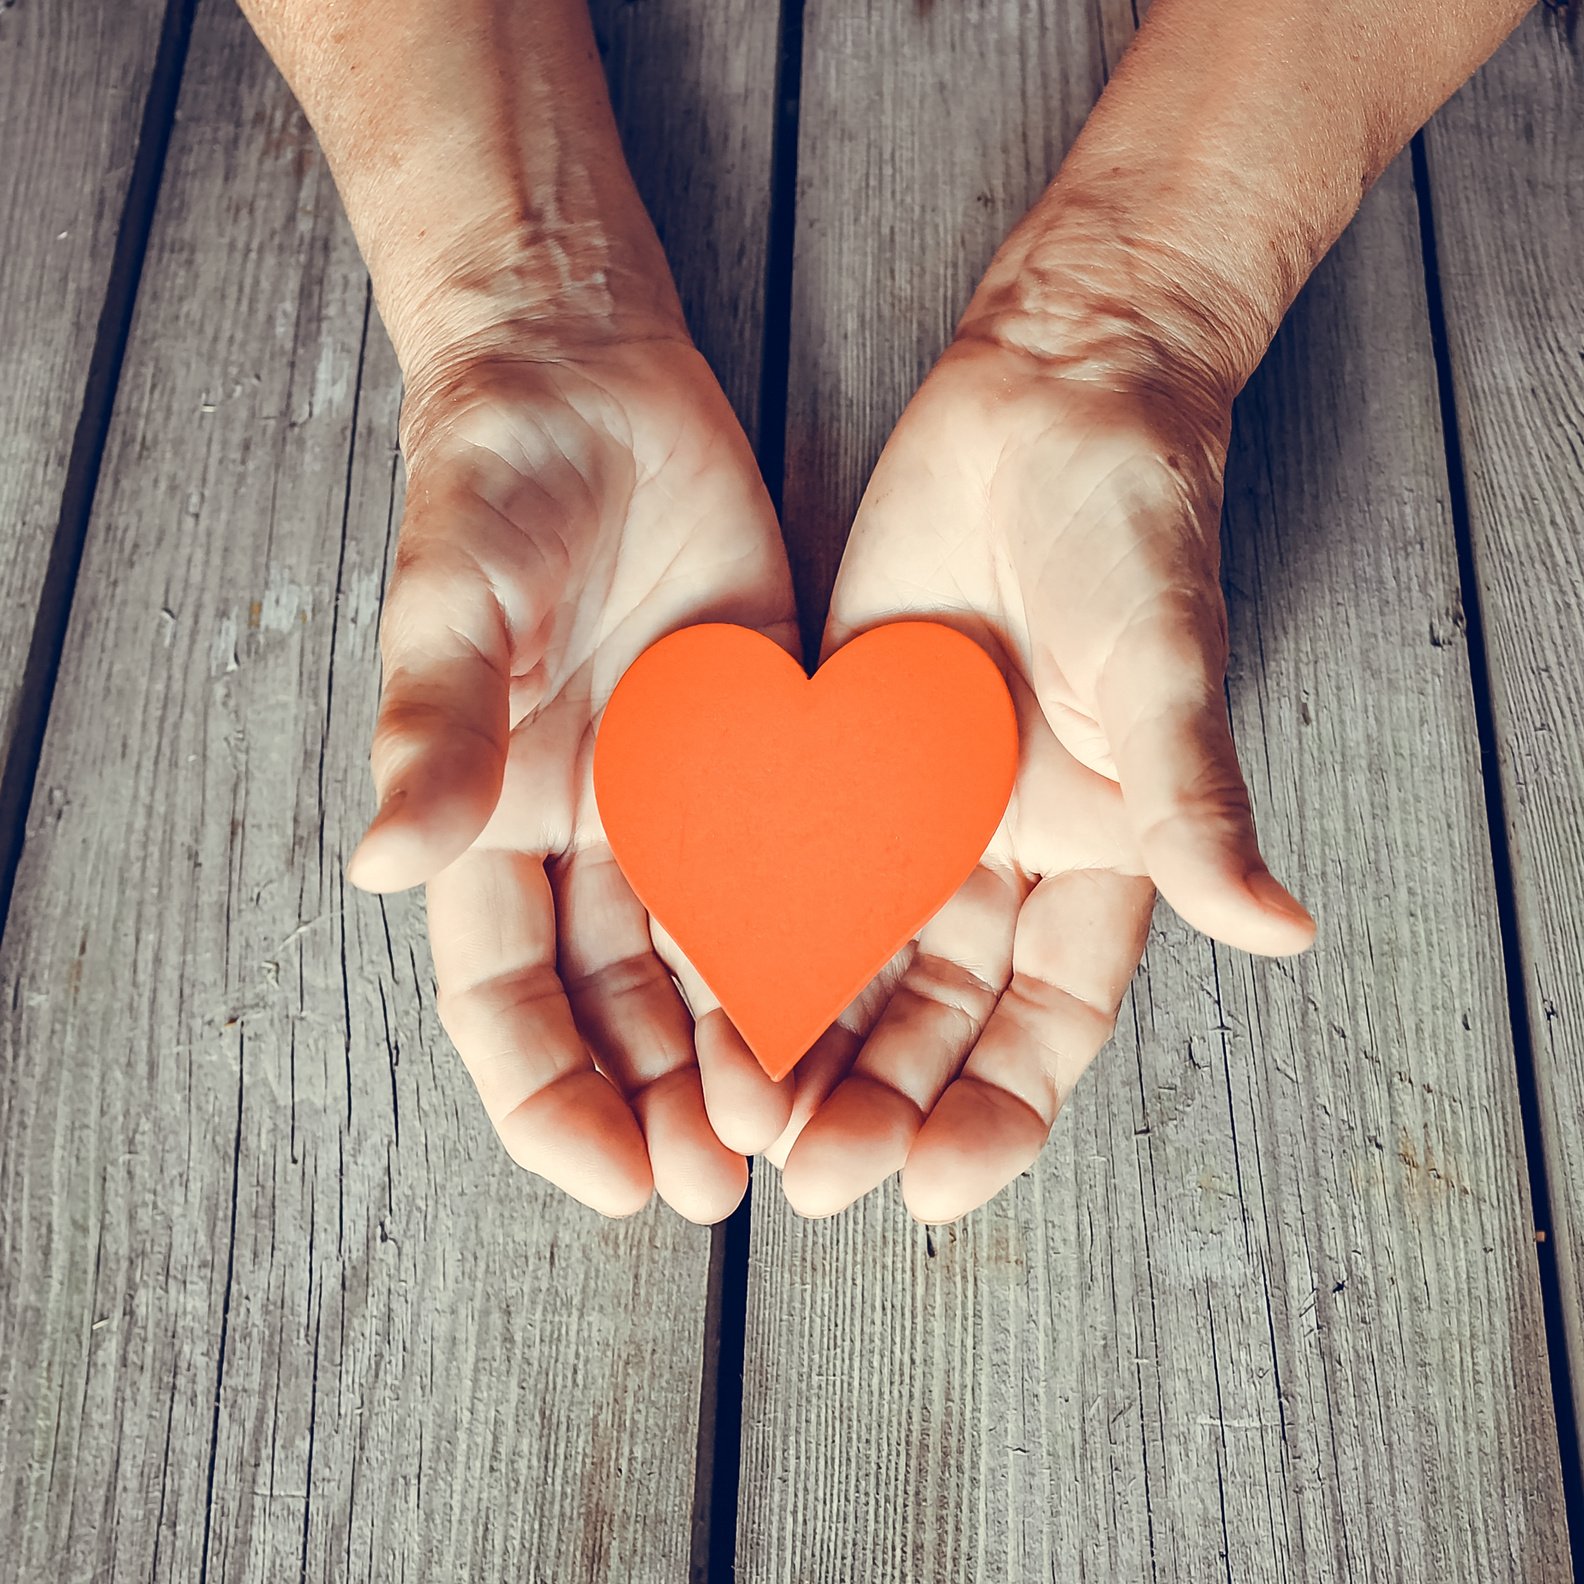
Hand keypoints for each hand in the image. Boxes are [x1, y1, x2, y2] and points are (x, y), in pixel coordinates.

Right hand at [348, 332, 797, 1220]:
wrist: (592, 381)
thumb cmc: (495, 480)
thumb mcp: (458, 599)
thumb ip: (430, 727)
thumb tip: (378, 860)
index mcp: (493, 819)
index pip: (505, 997)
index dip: (545, 1095)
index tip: (607, 1177)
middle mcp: (587, 830)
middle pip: (616, 1006)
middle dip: (661, 1100)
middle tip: (723, 1186)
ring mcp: (679, 795)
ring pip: (710, 957)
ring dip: (744, 1049)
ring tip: (793, 1132)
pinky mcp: (762, 746)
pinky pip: (794, 861)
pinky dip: (819, 936)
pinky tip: (858, 1001)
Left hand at [773, 331, 1314, 1222]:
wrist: (1045, 405)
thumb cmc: (1134, 530)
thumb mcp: (1163, 669)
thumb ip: (1196, 800)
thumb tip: (1282, 929)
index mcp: (1089, 861)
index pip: (1045, 1023)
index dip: (998, 1111)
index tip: (936, 1187)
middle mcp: (994, 857)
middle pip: (934, 1017)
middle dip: (881, 1099)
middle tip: (814, 1175)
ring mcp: (907, 811)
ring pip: (847, 959)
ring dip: (801, 1041)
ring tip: (745, 1120)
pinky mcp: (831, 754)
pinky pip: (781, 857)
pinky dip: (744, 925)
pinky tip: (697, 992)